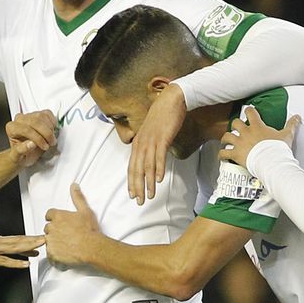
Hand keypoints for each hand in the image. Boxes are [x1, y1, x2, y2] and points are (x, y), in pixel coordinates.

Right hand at [0, 230, 42, 267]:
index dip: (27, 239)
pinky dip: (16, 262)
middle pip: (18, 240)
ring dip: (29, 246)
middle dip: (33, 240)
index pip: (14, 238)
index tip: (38, 240)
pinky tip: (26, 264)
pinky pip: (4, 261)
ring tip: (42, 245)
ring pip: (14, 247)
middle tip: (47, 238)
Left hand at [6, 109, 57, 167]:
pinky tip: (51, 131)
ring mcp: (29, 115)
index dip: (38, 138)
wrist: (24, 153)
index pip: (26, 129)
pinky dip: (52, 122)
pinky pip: (47, 113)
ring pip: (42, 117)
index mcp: (11, 128)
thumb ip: (21, 150)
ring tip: (50, 139)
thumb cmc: (21, 155)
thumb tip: (30, 144)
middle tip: (50, 143)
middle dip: (46, 133)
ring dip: (50, 129)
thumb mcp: (18, 157)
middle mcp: (19, 120)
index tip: (44, 146)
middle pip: (35, 121)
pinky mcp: (37, 114)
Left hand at [43, 183, 101, 265]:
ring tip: (67, 245)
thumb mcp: (85, 210)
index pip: (49, 215)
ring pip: (48, 241)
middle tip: (66, 235)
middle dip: (55, 231)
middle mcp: (52, 227)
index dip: (54, 219)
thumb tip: (74, 186)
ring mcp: (51, 241)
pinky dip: (55, 254)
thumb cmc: (89, 230)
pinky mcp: (52, 253)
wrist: (92, 247)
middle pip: (48, 228)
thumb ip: (77, 197)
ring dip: (54, 242)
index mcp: (58, 216)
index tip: (61, 224)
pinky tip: (65, 253)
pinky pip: (49, 254)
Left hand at [128, 84, 186, 204]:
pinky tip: (159, 180)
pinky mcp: (162, 138)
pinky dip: (158, 169)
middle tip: (139, 202)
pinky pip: (159, 156)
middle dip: (137, 187)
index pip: (132, 167)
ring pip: (147, 166)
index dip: (131, 182)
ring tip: (150, 196)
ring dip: (148, 183)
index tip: (132, 195)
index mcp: (137, 143)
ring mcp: (151, 141)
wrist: (171, 100)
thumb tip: (150, 158)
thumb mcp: (152, 133)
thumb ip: (149, 146)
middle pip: (137, 169)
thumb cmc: (162, 117)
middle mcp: (141, 143)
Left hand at [220, 105, 299, 167]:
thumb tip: (298, 116)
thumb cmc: (278, 148)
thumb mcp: (287, 135)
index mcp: (257, 126)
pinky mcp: (235, 154)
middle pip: (235, 122)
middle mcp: (246, 132)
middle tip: (237, 128)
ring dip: (225, 138)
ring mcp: (239, 143)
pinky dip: (221, 154)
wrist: (271, 161)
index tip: (248, 111)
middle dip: (235, 125)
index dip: (248, 110)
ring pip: (226, 136)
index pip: (250, 112)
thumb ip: (291, 125)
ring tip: (226, 141)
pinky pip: (224, 153)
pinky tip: (222, 156)